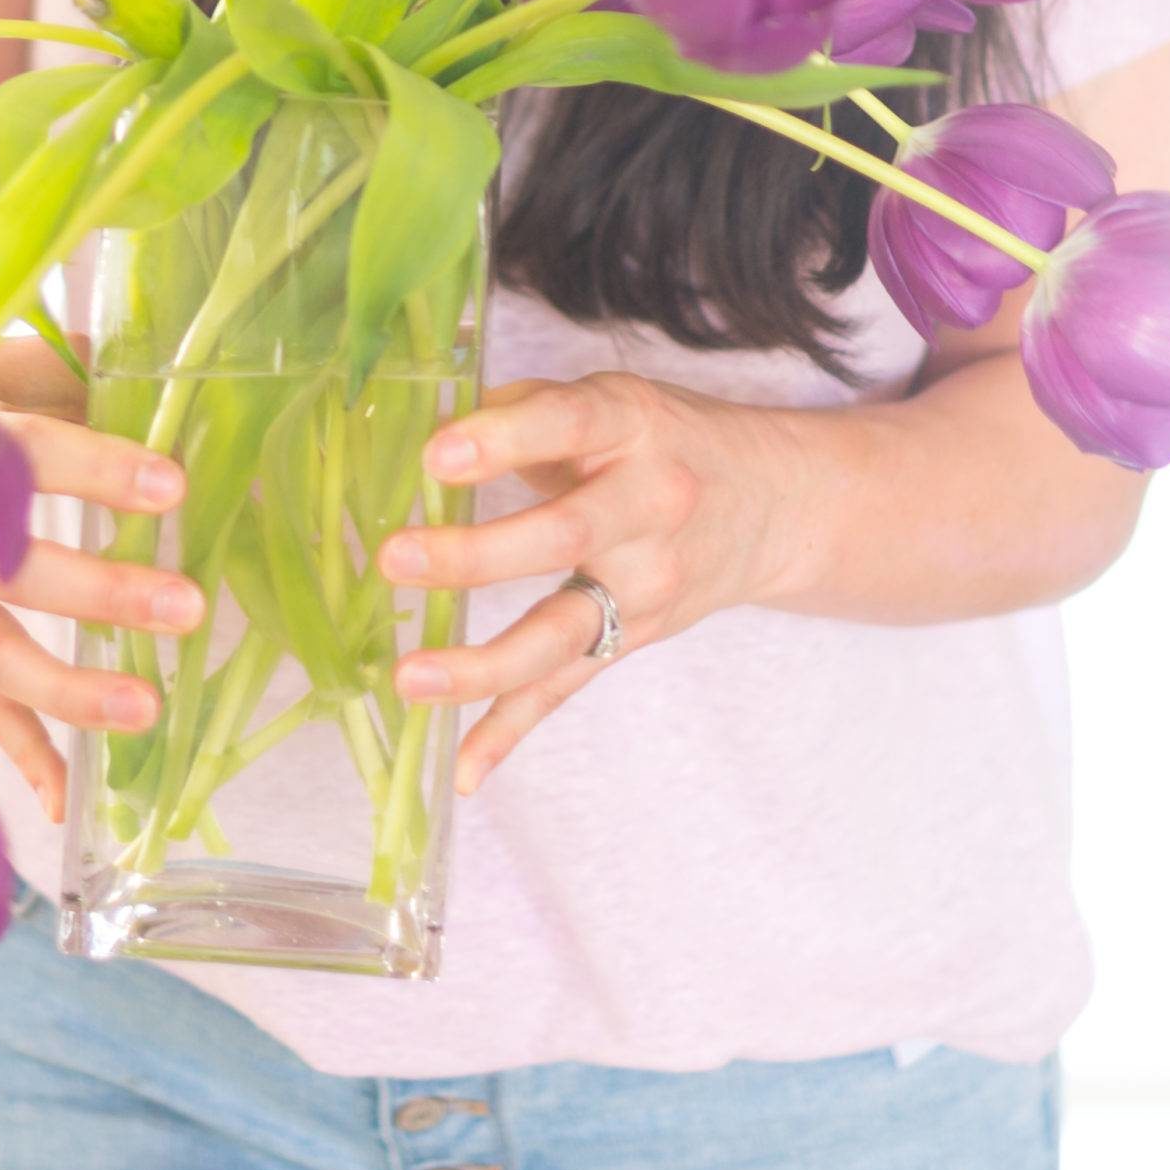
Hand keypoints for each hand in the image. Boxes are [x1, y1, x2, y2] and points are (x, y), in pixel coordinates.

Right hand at [0, 334, 207, 822]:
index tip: (173, 487)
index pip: (26, 455)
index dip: (96, 472)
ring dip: (67, 690)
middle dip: (100, 594)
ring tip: (146, 709)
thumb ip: (75, 377)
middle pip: (13, 569)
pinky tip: (60, 800)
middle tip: (187, 607)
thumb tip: (176, 385)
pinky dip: (18, 750)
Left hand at [374, 369, 808, 795]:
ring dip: (483, 664)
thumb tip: (423, 422)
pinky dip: (512, 729)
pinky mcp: (634, 637)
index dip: (504, 438)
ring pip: (562, 631)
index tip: (436, 455)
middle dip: (476, 554)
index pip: (569, 424)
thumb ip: (522, 408)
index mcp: (631, 425)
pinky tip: (465, 771)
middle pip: (563, 536)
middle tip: (395, 559)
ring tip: (410, 677)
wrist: (774, 503)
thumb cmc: (661, 440)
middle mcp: (647, 505)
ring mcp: (645, 582)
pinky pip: (567, 687)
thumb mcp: (610, 399)